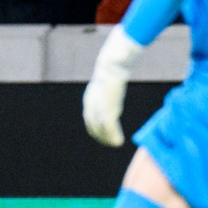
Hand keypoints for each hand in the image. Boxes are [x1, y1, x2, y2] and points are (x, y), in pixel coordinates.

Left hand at [82, 25, 141, 146]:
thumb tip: (118, 74)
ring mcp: (98, 108)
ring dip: (107, 139)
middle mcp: (91, 104)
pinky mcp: (107, 109)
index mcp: (90, 98)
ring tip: (114, 144)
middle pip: (92, 125)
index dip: (95, 128)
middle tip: (109, 143)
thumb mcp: (111, 78)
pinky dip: (113, 136)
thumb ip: (112, 83)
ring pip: (100, 129)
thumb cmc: (114, 65)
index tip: (103, 135)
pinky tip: (118, 142)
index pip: (89, 118)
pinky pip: (109, 128)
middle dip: (100, 136)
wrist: (113, 62)